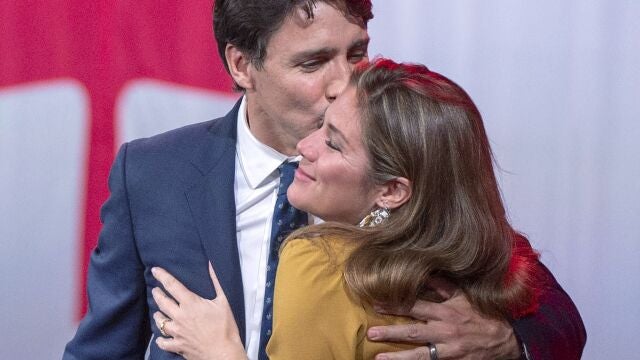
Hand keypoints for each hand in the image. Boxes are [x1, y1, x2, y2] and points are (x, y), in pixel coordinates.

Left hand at [151, 263, 246, 359]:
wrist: (223, 353)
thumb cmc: (225, 327)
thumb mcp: (224, 301)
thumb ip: (216, 281)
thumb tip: (211, 264)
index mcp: (190, 303)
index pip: (172, 285)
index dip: (162, 276)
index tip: (155, 270)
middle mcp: (179, 316)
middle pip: (162, 302)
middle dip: (157, 294)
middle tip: (155, 290)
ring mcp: (177, 332)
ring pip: (160, 321)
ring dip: (158, 315)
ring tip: (157, 312)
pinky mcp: (178, 345)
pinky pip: (163, 342)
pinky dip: (160, 339)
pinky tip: (161, 337)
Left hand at [368, 279, 520, 359]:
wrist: (507, 338)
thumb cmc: (482, 314)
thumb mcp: (464, 295)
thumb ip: (442, 285)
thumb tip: (424, 271)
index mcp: (446, 311)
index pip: (415, 306)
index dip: (395, 305)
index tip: (376, 304)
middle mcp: (445, 331)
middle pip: (413, 332)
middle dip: (391, 332)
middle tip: (370, 332)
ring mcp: (449, 350)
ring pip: (420, 355)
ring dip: (398, 357)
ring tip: (378, 358)